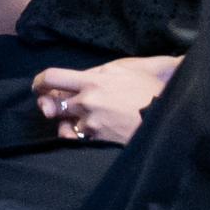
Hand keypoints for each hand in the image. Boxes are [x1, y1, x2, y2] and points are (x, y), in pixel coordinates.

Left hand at [33, 52, 175, 145]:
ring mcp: (92, 123)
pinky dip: (77, 137)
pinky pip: (77, 140)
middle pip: (52, 104)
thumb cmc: (150, 89)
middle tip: (55, 106)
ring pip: (63, 124)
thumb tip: (86, 73)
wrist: (169, 115)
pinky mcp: (99, 140)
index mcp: (92, 81)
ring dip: (66, 122)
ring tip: (79, 120)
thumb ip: (100, 71)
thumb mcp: (126, 69)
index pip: (52, 77)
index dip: (40, 82)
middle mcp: (87, 102)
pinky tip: (86, 133)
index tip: (40, 86)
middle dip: (51, 105)